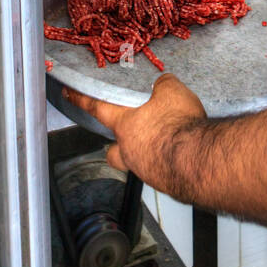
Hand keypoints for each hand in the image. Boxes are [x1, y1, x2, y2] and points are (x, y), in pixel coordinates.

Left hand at [62, 73, 206, 189]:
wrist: (197, 160)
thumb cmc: (179, 125)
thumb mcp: (172, 91)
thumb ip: (162, 86)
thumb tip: (161, 85)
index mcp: (125, 124)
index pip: (97, 108)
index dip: (81, 99)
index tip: (68, 94)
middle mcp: (129, 150)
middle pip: (113, 150)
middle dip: (116, 144)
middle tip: (129, 134)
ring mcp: (145, 169)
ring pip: (136, 162)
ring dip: (145, 152)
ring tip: (165, 142)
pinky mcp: (163, 181)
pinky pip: (158, 170)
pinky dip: (164, 161)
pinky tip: (179, 152)